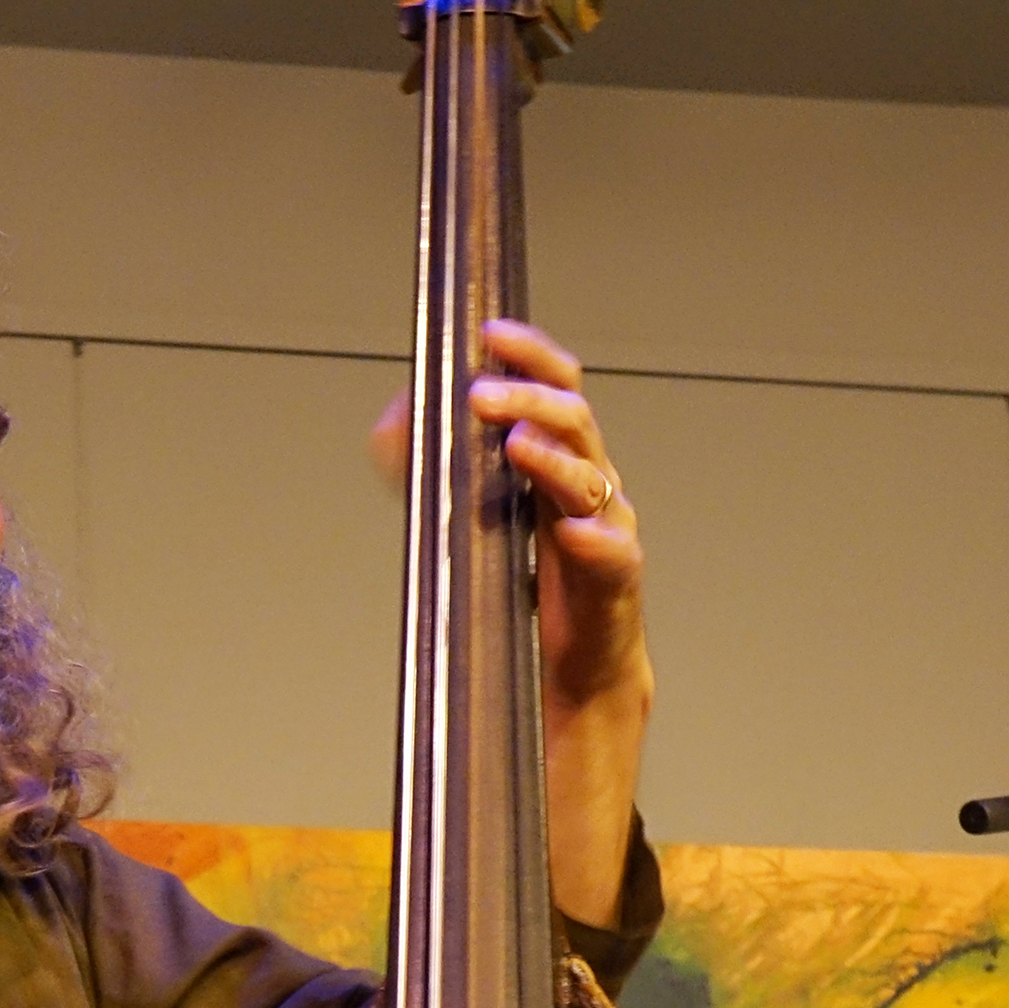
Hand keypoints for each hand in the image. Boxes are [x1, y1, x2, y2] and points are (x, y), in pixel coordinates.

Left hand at [369, 318, 653, 931]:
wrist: (574, 674)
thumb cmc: (527, 585)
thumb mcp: (472, 521)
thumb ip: (432, 470)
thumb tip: (392, 422)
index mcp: (560, 460)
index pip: (556, 387)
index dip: (530, 356)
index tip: (490, 333)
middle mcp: (592, 484)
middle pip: (574, 420)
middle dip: (527, 398)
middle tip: (480, 395)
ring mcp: (609, 531)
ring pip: (591, 479)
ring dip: (554, 458)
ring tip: (515, 444)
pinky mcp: (616, 586)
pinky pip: (614, 554)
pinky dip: (592, 541)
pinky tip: (567, 534)